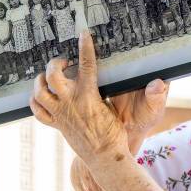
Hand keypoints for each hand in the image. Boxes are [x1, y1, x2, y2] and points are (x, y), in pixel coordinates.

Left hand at [30, 31, 168, 163]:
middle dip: (57, 63)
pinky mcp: (56, 124)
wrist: (104, 157)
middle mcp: (71, 103)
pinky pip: (38, 111)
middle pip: (53, 75)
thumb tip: (155, 82)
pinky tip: (40, 95)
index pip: (86, 64)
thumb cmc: (115, 134)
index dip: (85, 47)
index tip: (84, 33)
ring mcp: (61, 114)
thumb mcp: (119, 110)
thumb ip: (122, 93)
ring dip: (40, 80)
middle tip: (65, 62)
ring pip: (40, 91)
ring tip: (48, 76)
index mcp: (89, 96)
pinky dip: (35, 101)